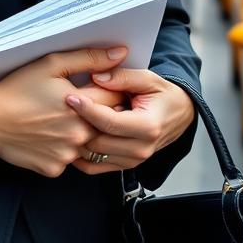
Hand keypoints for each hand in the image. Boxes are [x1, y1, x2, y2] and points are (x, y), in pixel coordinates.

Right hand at [0, 47, 128, 177]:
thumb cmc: (18, 88)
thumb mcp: (52, 64)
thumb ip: (89, 59)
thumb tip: (120, 53)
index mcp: (82, 106)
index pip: (116, 97)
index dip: (111, 88)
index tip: (100, 85)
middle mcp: (79, 134)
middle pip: (107, 123)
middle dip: (100, 111)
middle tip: (80, 102)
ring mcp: (68, 155)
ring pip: (90, 144)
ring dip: (84, 132)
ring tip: (63, 118)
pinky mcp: (55, 169)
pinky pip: (69, 159)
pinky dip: (64, 147)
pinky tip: (50, 134)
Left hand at [66, 68, 195, 174]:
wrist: (179, 116)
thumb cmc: (163, 95)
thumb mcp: (148, 79)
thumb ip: (123, 77)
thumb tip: (97, 77)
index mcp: (147, 127)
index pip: (109, 122)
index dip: (88, 110)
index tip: (70, 96)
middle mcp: (140, 149)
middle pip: (98, 141)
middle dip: (79, 124)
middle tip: (63, 106)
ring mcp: (133, 161)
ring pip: (93, 155)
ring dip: (77, 138)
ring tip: (67, 119)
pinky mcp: (125, 166)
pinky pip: (94, 166)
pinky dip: (80, 154)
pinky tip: (73, 136)